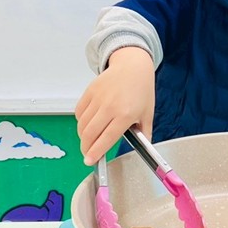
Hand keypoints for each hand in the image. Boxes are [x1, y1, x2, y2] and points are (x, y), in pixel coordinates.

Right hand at [76, 46, 154, 164]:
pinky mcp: (90, 91)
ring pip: (82, 124)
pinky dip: (80, 121)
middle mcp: (110, 107)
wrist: (133, 66)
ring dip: (83, 136)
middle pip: (89, 134)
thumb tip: (144, 148)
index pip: (106, 138)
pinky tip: (87, 124)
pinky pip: (79, 112)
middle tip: (87, 154)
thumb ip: (145, 133)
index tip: (90, 161)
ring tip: (88, 140)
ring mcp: (98, 98)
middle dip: (85, 148)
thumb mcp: (147, 113)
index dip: (95, 152)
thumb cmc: (142, 89)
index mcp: (125, 114)